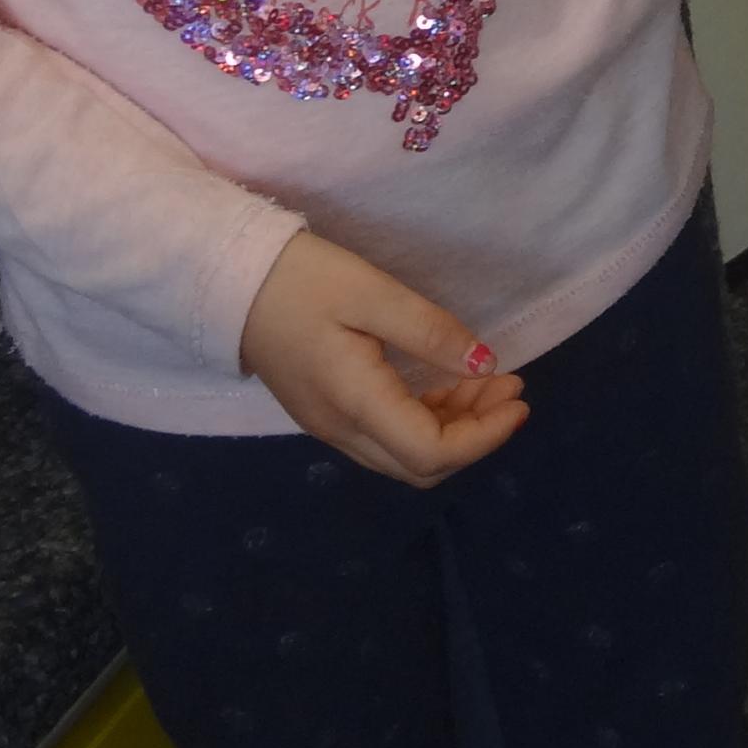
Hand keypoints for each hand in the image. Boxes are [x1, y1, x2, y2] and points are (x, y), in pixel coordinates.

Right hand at [235, 232, 526, 485]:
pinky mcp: (327, 415)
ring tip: (490, 382)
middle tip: (510, 387)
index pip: (431, 452)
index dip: (484, 437)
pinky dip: (428, 422)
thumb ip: (431, 332)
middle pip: (422, 465)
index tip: (518, 398)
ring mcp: (331, 428)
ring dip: (455, 429)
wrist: (229, 283)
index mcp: (355, 403)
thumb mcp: (372, 293)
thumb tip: (486, 366)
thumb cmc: (301, 281)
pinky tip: (449, 387)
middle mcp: (342, 430)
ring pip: (406, 455)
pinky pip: (388, 439)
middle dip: (477, 434)